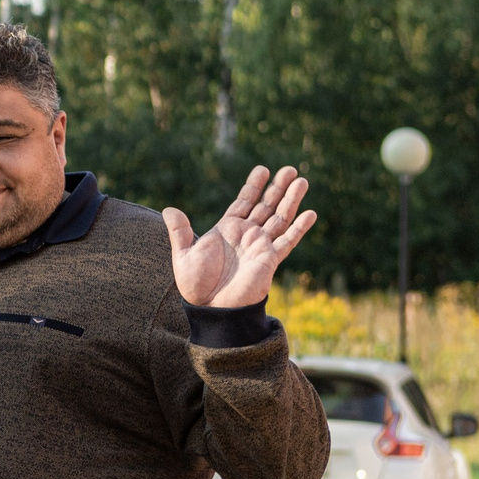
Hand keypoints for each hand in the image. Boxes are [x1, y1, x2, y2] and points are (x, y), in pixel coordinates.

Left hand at [164, 165, 317, 308]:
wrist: (211, 308)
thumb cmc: (196, 285)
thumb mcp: (184, 255)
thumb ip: (180, 231)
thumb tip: (168, 210)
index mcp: (227, 230)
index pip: (244, 202)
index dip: (253, 186)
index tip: (262, 170)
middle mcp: (246, 235)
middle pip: (266, 206)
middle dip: (278, 188)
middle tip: (290, 169)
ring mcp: (260, 246)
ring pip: (280, 218)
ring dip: (291, 200)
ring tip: (301, 181)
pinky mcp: (269, 259)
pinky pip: (287, 241)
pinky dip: (299, 228)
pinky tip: (310, 214)